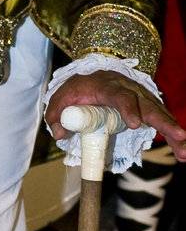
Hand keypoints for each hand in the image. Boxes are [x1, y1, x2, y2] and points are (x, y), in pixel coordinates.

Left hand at [46, 70, 185, 161]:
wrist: (92, 77)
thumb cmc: (77, 90)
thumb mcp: (60, 99)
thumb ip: (56, 115)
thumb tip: (61, 133)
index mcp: (107, 86)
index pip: (120, 95)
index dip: (129, 108)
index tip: (136, 124)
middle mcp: (129, 90)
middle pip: (149, 105)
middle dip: (164, 122)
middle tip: (179, 137)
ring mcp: (141, 98)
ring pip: (160, 113)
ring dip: (173, 132)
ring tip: (184, 153)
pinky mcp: (147, 107)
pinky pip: (162, 120)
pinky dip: (172, 135)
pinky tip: (182, 152)